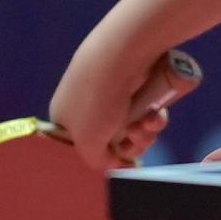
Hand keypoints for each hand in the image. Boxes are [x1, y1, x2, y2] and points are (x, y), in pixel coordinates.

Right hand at [48, 48, 176, 172]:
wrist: (120, 56)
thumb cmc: (97, 103)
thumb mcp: (89, 145)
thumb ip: (98, 162)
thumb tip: (114, 163)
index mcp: (64, 119)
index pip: (83, 147)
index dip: (102, 156)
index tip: (117, 160)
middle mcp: (86, 106)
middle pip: (114, 140)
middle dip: (131, 145)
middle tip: (136, 138)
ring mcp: (111, 94)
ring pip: (133, 126)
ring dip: (144, 132)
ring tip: (146, 123)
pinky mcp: (134, 83)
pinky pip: (146, 109)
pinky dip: (153, 115)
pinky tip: (155, 112)